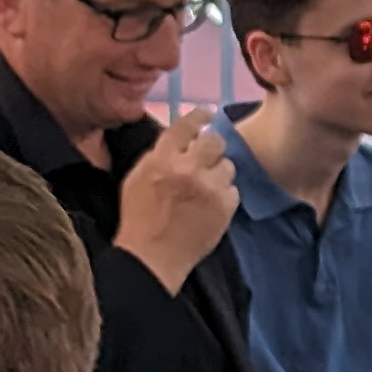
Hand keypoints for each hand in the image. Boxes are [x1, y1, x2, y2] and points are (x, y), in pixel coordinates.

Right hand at [111, 107, 238, 292]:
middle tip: (207, 157)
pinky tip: (210, 205)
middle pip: (214, 141)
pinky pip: (233, 190)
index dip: (199, 116)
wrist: (152, 257)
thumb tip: (181, 137)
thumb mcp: (137, 178)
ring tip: (206, 188)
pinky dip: (224, 195)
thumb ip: (159, 155)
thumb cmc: (139, 218)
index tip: (208, 114)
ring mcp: (209, 188)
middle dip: (212, 147)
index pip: (186, 126)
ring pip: (227, 165)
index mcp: (162, 159)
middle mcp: (188, 169)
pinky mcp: (224, 207)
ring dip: (218, 173)